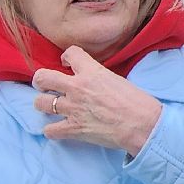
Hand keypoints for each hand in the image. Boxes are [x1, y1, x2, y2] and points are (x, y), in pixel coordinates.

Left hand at [32, 47, 162, 155]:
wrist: (143, 124)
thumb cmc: (137, 102)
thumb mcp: (116, 79)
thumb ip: (97, 77)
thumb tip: (90, 80)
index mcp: (91, 72)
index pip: (70, 53)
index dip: (66, 58)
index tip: (67, 65)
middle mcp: (77, 87)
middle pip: (42, 77)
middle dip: (40, 81)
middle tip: (46, 86)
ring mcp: (72, 108)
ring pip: (40, 102)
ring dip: (44, 105)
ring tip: (51, 107)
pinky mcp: (73, 128)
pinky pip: (49, 130)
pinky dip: (52, 131)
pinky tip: (58, 129)